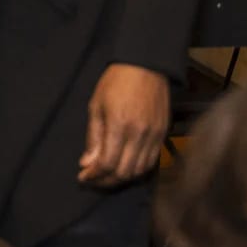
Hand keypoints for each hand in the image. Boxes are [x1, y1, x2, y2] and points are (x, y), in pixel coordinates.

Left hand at [78, 63, 169, 186]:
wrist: (145, 65)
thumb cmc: (116, 82)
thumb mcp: (96, 106)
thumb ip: (93, 138)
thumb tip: (87, 163)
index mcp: (119, 125)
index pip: (107, 163)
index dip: (94, 175)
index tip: (83, 176)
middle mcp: (140, 134)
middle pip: (124, 172)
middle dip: (105, 181)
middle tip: (93, 179)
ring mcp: (154, 135)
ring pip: (139, 170)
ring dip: (121, 178)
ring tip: (107, 175)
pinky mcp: (163, 133)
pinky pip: (152, 161)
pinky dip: (137, 169)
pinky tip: (125, 166)